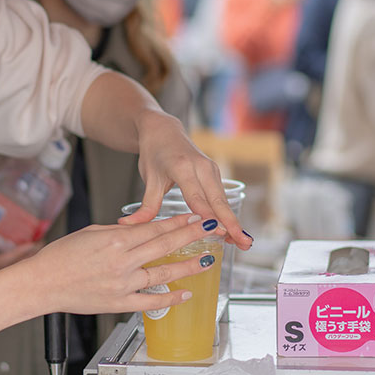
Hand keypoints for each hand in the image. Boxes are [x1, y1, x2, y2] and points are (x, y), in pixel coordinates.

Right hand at [0, 206, 38, 292]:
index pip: (4, 261)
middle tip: (42, 245)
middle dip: (28, 258)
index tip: (33, 244)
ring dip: (21, 263)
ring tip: (34, 250)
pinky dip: (11, 267)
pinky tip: (17, 259)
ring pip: (6, 274)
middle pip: (11, 270)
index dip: (20, 253)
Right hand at [25, 213, 223, 314]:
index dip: (177, 222)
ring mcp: (123, 283)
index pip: (154, 228)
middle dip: (190, 236)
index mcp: (115, 239)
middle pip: (164, 245)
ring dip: (187, 266)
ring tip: (206, 261)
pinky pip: (150, 301)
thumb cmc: (60, 257)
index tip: (194, 217)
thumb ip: (116, 231)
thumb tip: (136, 229)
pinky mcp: (119, 303)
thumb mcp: (90, 233)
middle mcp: (122, 261)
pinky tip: (185, 293)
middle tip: (210, 230)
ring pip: (163, 272)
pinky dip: (170, 297)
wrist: (43, 283)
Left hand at [119, 111, 250, 248]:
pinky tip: (234, 230)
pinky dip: (228, 214)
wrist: (163, 130)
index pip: (196, 196)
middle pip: (218, 200)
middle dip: (231, 223)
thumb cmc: (154, 153)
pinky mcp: (214, 173)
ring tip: (244, 243)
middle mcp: (201, 166)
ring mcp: (210, 169)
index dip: (207, 216)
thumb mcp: (149, 178)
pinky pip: (221, 197)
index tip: (218, 233)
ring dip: (233, 221)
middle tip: (244, 243)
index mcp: (182, 166)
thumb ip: (146, 205)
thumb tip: (130, 226)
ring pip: (223, 200)